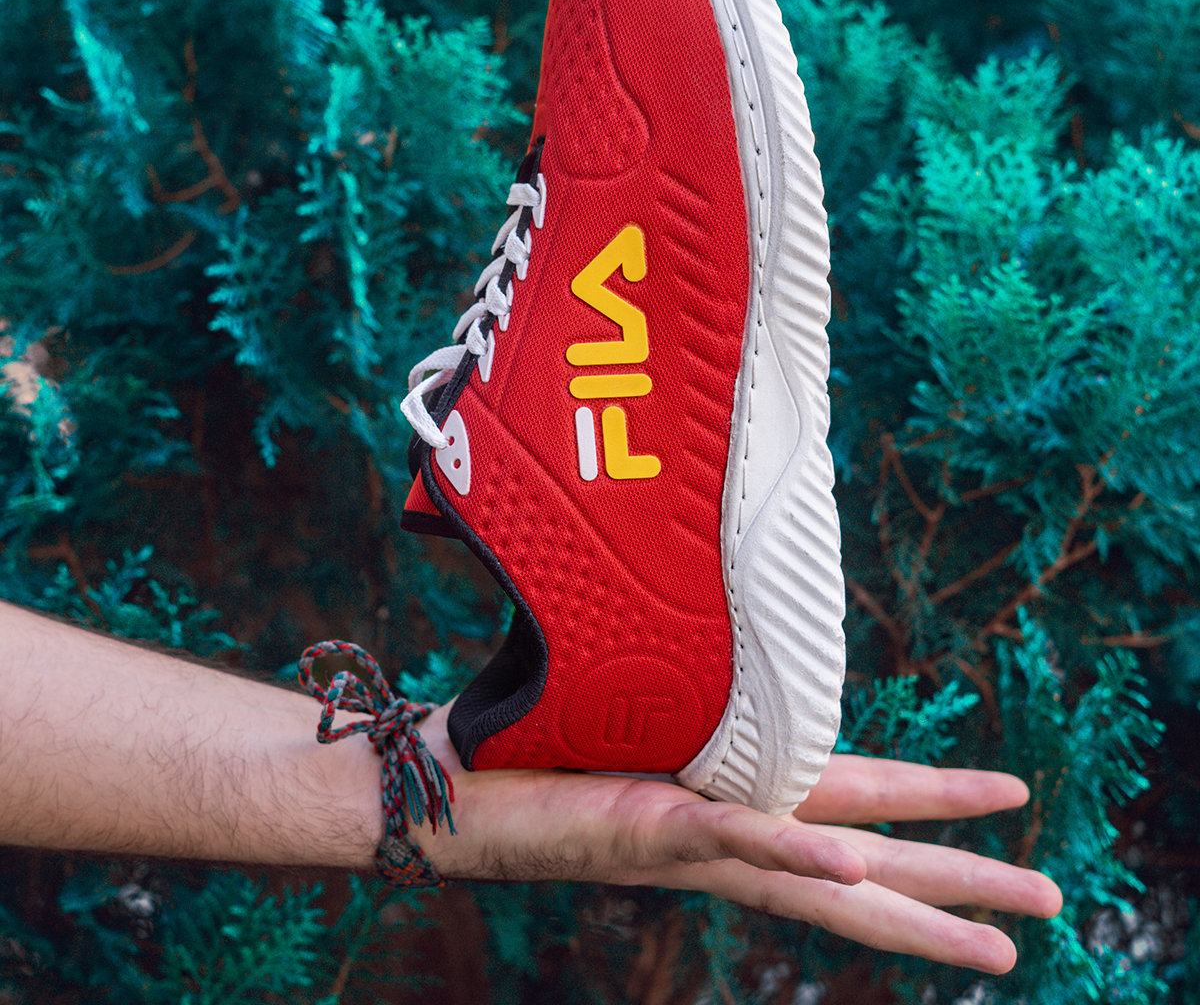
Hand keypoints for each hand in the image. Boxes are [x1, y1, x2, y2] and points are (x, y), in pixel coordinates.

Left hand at [413, 707, 1061, 974]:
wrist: (445, 785)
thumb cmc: (530, 738)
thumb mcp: (633, 696)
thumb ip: (685, 677)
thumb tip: (724, 616)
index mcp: (731, 799)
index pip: (853, 806)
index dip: (930, 809)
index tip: (1005, 801)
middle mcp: (727, 835)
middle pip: (866, 869)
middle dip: (957, 886)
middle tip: (1053, 902)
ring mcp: (695, 841)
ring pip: (823, 880)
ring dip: (915, 902)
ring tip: (1004, 933)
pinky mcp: (646, 829)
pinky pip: (734, 844)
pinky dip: (797, 860)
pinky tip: (857, 870)